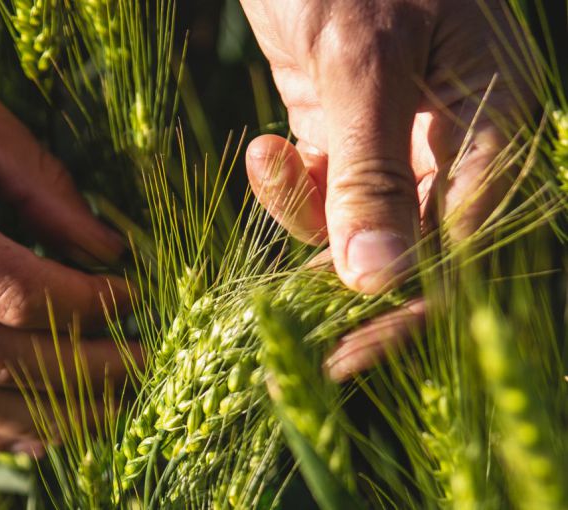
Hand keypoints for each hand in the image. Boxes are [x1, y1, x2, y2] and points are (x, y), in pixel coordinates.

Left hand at [241, 0, 530, 293]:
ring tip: (269, 160)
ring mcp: (395, 138)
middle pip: (413, 245)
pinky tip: (264, 147)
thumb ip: (370, 169)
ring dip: (306, 212)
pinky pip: (321, 191)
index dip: (412, 299)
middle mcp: (452, 141)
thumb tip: (375, 277)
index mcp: (493, 119)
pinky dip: (288, 184)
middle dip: (348, 272)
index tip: (352, 348)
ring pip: (356, 224)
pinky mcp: (343, 129)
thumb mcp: (363, 63)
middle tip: (289, 314)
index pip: (468, 242)